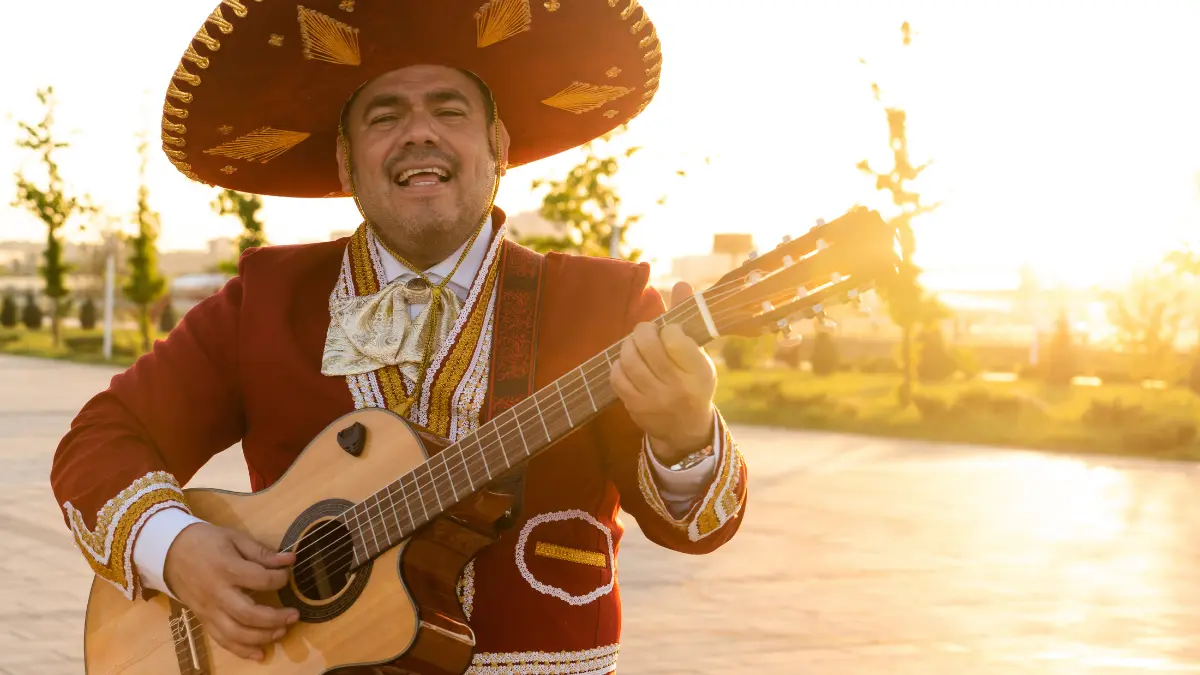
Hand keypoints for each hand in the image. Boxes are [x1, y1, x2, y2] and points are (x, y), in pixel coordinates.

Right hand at [163, 522, 299, 660]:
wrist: (169, 552)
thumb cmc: (206, 542)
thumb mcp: (235, 538)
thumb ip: (262, 552)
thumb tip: (290, 559)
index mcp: (226, 568)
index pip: (260, 579)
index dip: (280, 578)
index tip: (288, 574)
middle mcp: (217, 593)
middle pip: (248, 614)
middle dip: (275, 618)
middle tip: (294, 615)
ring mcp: (208, 610)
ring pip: (235, 633)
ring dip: (262, 637)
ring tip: (282, 632)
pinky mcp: (203, 619)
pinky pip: (222, 640)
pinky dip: (241, 651)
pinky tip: (260, 654)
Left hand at [611, 282, 716, 465]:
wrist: (685, 430)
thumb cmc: (693, 382)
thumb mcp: (700, 355)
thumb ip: (689, 319)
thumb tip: (681, 283)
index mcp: (698, 372)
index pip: (675, 338)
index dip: (668, 327)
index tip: (670, 330)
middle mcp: (677, 387)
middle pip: (648, 345)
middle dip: (642, 330)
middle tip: (645, 331)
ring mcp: (654, 399)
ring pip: (629, 359)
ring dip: (628, 345)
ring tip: (635, 345)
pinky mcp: (635, 407)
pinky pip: (616, 376)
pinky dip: (619, 364)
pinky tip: (628, 363)